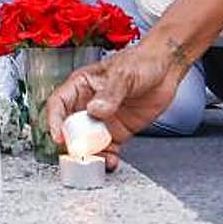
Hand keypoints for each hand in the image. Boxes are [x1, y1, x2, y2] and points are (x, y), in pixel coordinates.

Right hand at [45, 40, 183, 170]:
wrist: (167, 69)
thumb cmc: (141, 61)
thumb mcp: (124, 74)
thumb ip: (110, 93)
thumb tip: (94, 110)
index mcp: (82, 85)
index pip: (59, 103)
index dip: (55, 120)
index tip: (59, 136)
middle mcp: (88, 104)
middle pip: (70, 128)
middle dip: (72, 143)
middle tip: (79, 154)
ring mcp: (102, 120)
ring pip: (87, 143)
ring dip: (90, 155)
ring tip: (98, 161)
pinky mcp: (117, 132)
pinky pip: (107, 149)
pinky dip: (106, 159)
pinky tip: (111, 162)